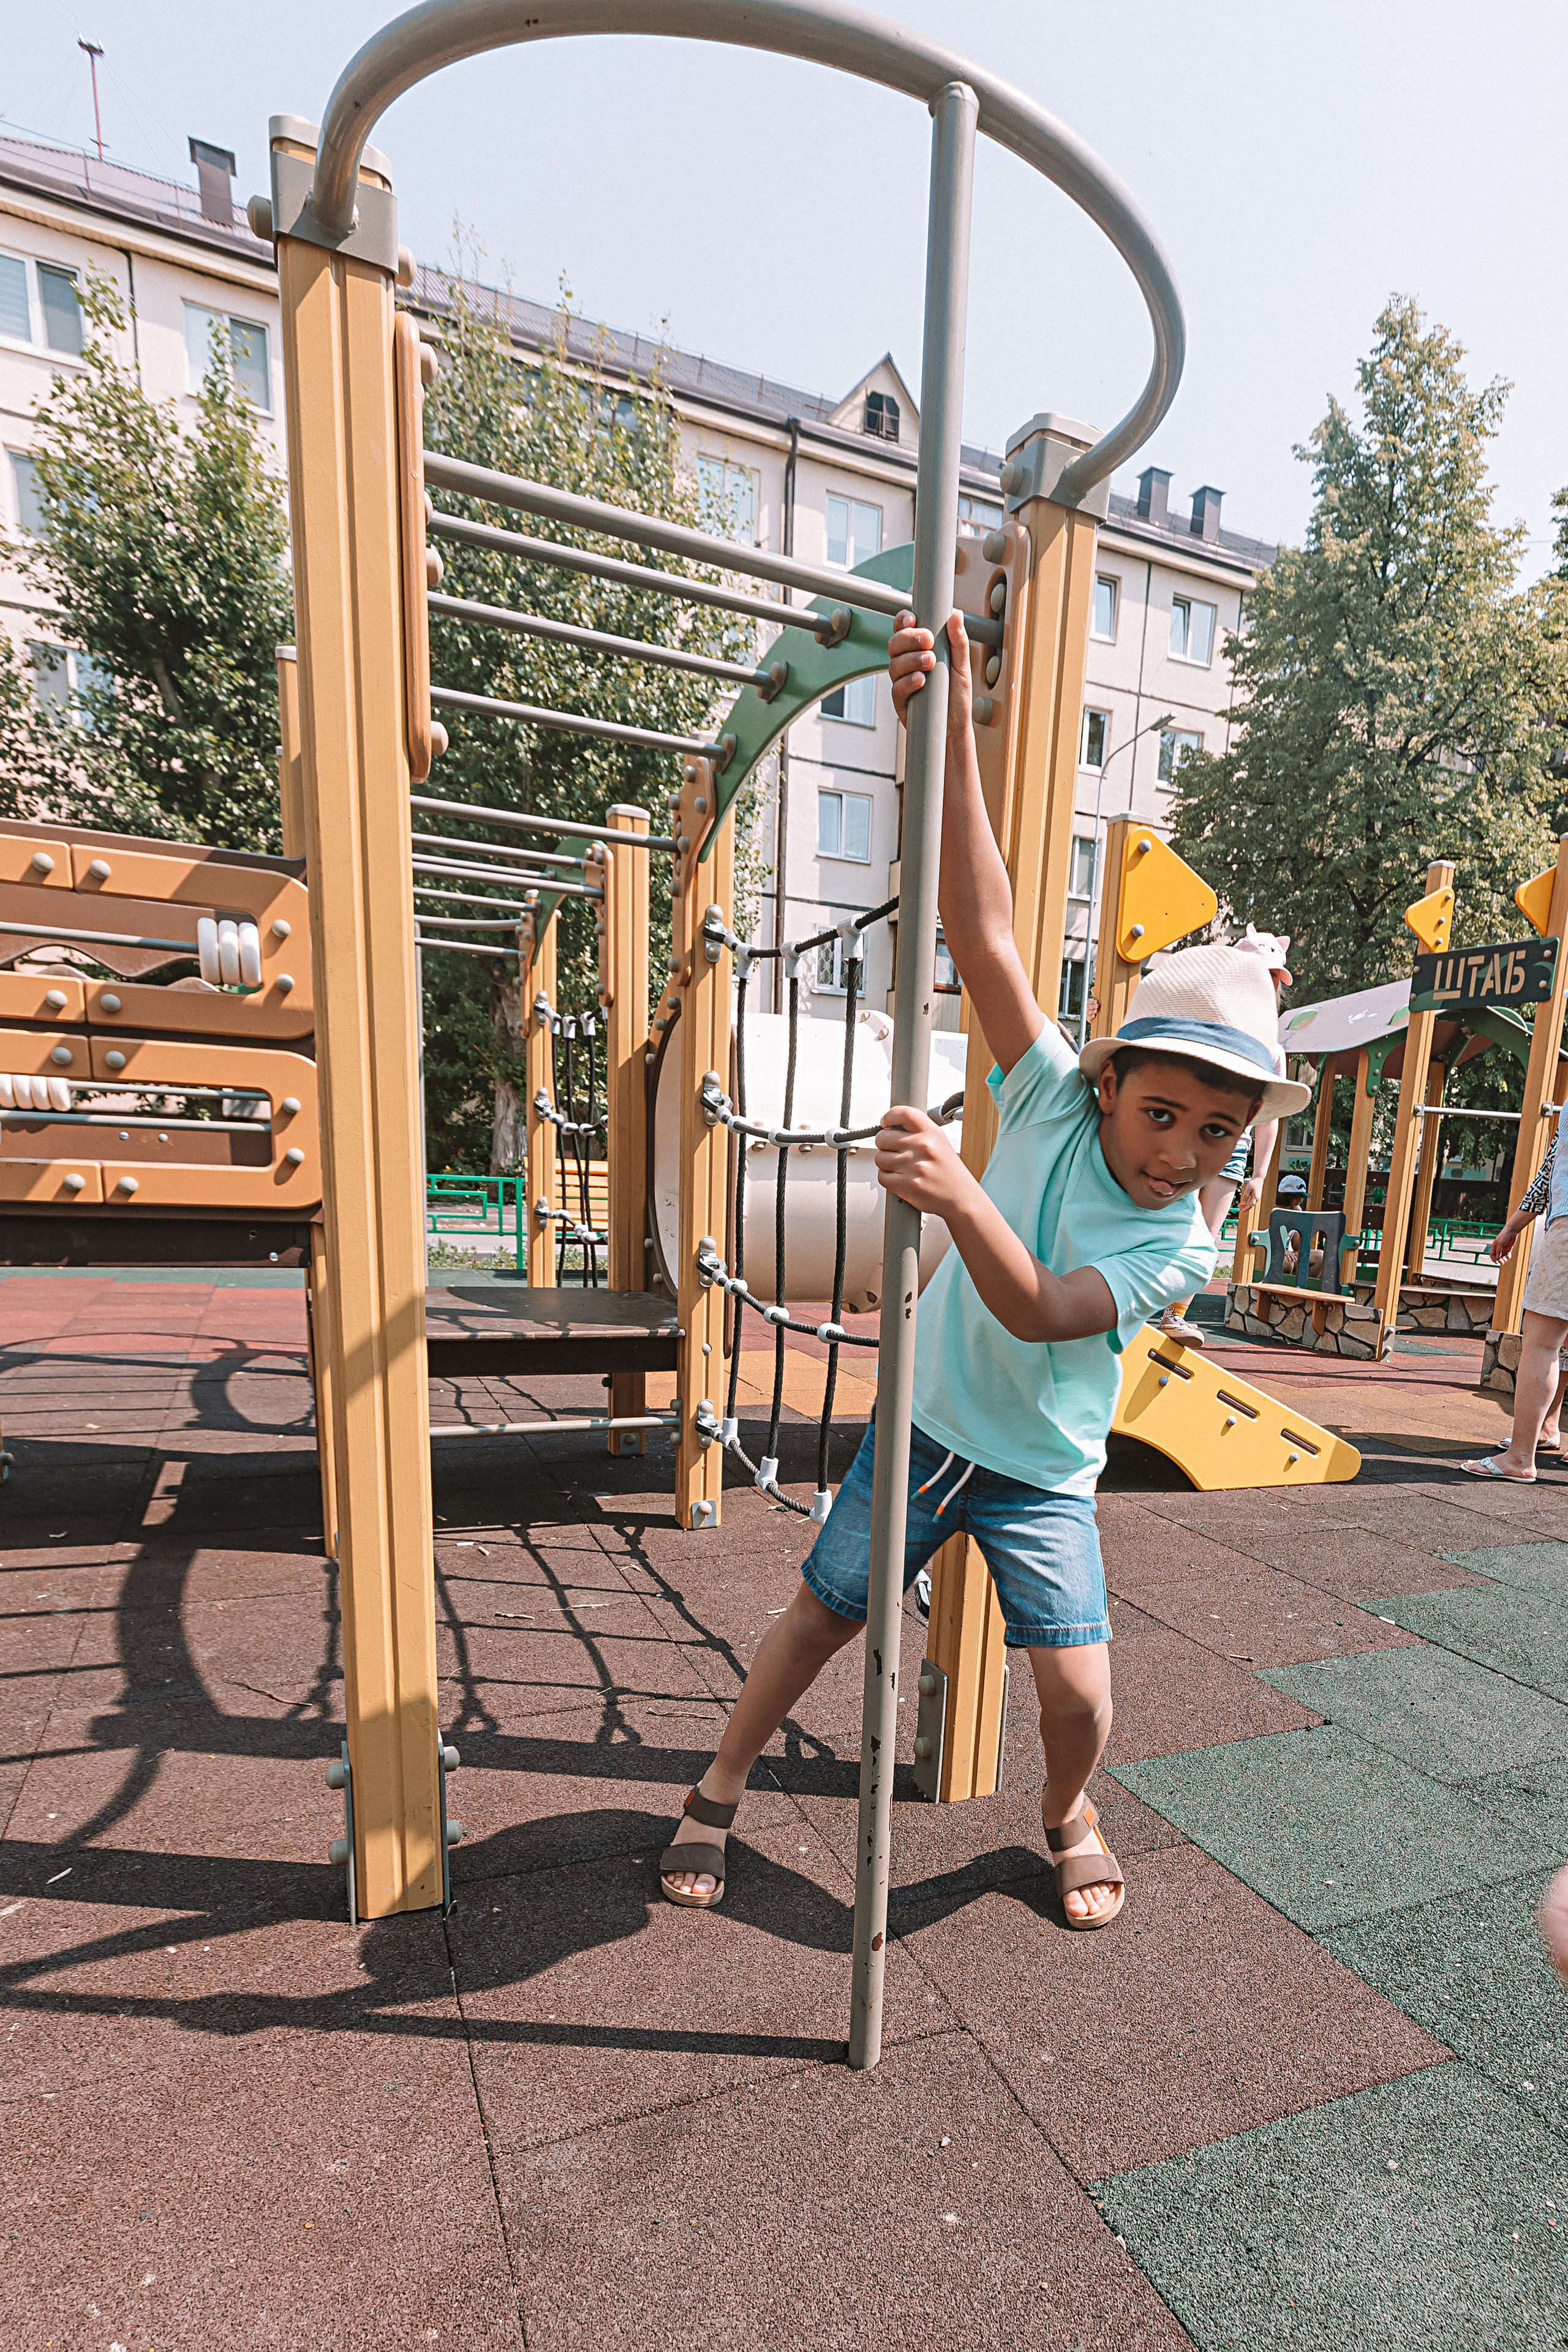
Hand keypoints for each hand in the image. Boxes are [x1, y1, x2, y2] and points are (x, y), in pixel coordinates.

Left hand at [874, 1104, 972, 1217]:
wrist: (962, 1199)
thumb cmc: (950, 1173)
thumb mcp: (940, 1143)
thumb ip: (918, 1133)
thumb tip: (889, 1128)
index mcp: (932, 1133)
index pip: (903, 1113)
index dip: (889, 1116)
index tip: (885, 1123)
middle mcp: (923, 1147)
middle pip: (883, 1137)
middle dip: (885, 1145)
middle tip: (894, 1152)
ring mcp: (914, 1166)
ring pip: (880, 1158)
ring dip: (886, 1164)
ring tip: (901, 1168)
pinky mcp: (906, 1185)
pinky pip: (882, 1176)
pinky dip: (887, 1178)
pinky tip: (900, 1179)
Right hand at [887, 609, 971, 737]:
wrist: (955, 726)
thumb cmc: (956, 695)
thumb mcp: (961, 665)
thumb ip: (958, 641)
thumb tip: (956, 615)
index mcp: (918, 650)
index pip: (903, 629)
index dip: (903, 621)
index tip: (913, 619)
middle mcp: (907, 663)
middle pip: (895, 643)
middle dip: (910, 639)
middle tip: (929, 641)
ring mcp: (901, 681)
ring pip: (894, 664)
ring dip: (912, 659)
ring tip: (930, 662)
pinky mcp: (900, 701)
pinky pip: (897, 687)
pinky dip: (908, 681)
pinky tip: (921, 680)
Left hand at [1237, 1178, 1262, 1214]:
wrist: (1258, 1179)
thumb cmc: (1253, 1183)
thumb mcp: (1248, 1189)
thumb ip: (1245, 1196)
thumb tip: (1242, 1203)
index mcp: (1255, 1197)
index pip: (1250, 1205)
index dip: (1246, 1209)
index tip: (1242, 1211)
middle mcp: (1257, 1198)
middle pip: (1251, 1205)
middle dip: (1245, 1207)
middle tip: (1238, 1206)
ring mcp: (1257, 1197)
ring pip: (1252, 1204)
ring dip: (1246, 1205)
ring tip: (1240, 1205)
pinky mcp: (1256, 1196)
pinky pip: (1252, 1201)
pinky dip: (1248, 1203)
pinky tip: (1244, 1202)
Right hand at [1490, 1216, 1523, 1264]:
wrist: (1512, 1231)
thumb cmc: (1504, 1235)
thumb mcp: (1500, 1243)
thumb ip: (1498, 1250)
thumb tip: (1497, 1258)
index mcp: (1494, 1246)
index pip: (1492, 1254)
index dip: (1493, 1259)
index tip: (1497, 1262)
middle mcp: (1499, 1248)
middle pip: (1497, 1256)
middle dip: (1499, 1260)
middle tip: (1502, 1262)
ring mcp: (1504, 1248)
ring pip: (1502, 1256)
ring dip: (1503, 1259)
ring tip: (1505, 1260)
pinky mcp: (1509, 1248)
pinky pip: (1507, 1254)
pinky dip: (1508, 1256)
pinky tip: (1508, 1256)